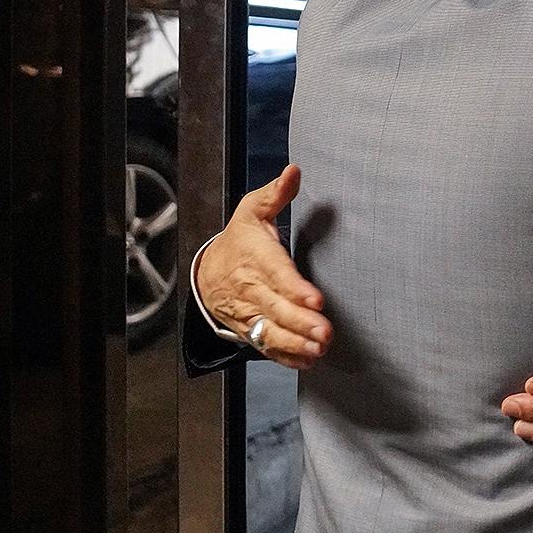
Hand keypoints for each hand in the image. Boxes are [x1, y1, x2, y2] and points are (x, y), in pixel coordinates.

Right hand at [195, 164, 330, 369]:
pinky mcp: (251, 330)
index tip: (316, 299)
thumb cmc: (240, 240)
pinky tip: (308, 361)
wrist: (207, 272)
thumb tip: (293, 171)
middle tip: (325, 331)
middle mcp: (251, 289)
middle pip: (276, 309)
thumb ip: (275, 194)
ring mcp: (250, 313)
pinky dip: (286, 357)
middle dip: (301, 322)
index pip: (277, 274)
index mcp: (255, 258)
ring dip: (296, 344)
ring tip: (319, 349)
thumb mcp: (251, 211)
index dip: (295, 289)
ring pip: (271, 332)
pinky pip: (267, 346)